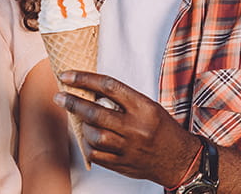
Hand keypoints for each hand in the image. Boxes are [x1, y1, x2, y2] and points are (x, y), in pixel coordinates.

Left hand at [55, 70, 200, 186]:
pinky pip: (96, 155)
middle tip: (59, 97)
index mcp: (144, 107)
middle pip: (96, 113)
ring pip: (94, 136)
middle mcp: (136, 127)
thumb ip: (123, 101)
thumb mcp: (149, 107)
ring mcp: (129, 148)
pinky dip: (89, 146)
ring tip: (84, 123)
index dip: (84, 79)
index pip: (109, 87)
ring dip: (84, 128)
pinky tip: (90, 140)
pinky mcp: (124, 164)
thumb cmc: (161, 129)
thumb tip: (89, 91)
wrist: (181, 160)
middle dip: (73, 103)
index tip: (67, 76)